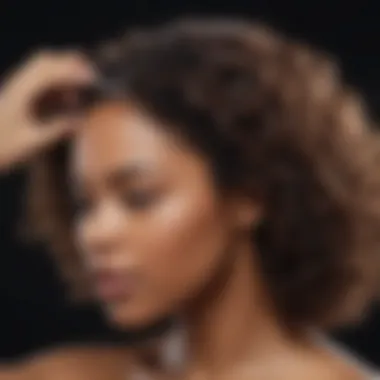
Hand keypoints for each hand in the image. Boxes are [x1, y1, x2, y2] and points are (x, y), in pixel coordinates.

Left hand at [0, 51, 94, 171]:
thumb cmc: (4, 150)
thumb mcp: (32, 143)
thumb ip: (56, 129)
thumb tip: (81, 120)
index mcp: (20, 94)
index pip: (49, 73)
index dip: (73, 73)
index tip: (93, 80)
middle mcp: (17, 85)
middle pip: (45, 61)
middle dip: (71, 64)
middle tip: (93, 76)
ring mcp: (17, 88)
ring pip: (42, 68)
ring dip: (64, 71)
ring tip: (84, 85)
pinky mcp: (18, 96)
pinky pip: (40, 81)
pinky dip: (58, 83)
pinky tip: (68, 99)